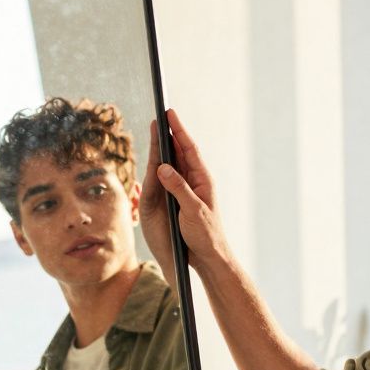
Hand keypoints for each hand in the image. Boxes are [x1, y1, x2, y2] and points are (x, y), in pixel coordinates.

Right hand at [138, 109, 227, 285]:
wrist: (211, 255)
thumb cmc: (205, 235)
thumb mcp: (192, 211)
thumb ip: (179, 188)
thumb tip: (163, 167)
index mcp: (203, 180)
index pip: (189, 149)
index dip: (178, 131)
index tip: (169, 113)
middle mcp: (198, 181)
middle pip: (183, 151)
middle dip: (172, 133)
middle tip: (161, 116)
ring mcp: (192, 189)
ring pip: (178, 162)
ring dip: (169, 146)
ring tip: (159, 130)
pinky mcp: (185, 198)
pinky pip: (174, 175)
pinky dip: (166, 164)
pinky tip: (160, 159)